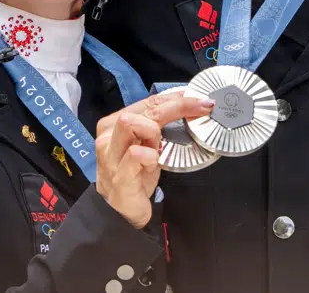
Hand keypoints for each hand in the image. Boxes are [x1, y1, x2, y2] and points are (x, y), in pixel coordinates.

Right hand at [94, 90, 214, 227]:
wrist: (122, 211)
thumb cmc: (136, 176)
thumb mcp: (148, 146)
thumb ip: (158, 126)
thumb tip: (187, 105)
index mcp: (114, 124)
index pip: (148, 102)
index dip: (175, 97)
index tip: (199, 99)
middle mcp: (108, 137)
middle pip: (144, 109)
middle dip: (177, 106)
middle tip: (201, 109)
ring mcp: (110, 156)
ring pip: (132, 123)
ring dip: (155, 130)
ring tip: (160, 147)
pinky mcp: (118, 176)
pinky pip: (136, 154)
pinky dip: (150, 155)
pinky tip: (154, 161)